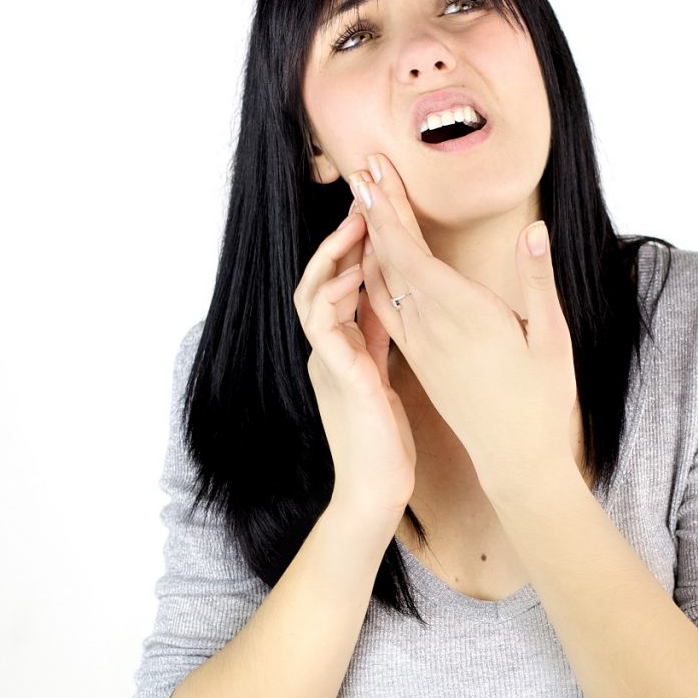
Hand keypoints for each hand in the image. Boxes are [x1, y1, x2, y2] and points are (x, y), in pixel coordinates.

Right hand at [292, 197, 415, 521]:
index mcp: (340, 351)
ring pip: (312, 296)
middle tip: (359, 206)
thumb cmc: (384, 441)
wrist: (377, 492)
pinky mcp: (338, 378)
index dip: (351, 252)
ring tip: (354, 226)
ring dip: (331, 259)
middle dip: (337, 243)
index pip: (337, 288)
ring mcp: (327, 364)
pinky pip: (325, 327)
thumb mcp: (381, 378)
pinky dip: (334, 297)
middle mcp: (327, 352)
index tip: (372, 218)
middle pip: (318, 282)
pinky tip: (353, 275)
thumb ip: (375, 342)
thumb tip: (383, 305)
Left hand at [351, 153, 577, 490]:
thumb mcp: (552, 338)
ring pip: (381, 285)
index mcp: (464, 314)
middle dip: (375, 211)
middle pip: (391, 259)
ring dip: (370, 242)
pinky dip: (374, 279)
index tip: (373, 172)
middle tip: (361, 170)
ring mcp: (421, 345)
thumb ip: (537, 280)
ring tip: (362, 206)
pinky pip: (385, 311)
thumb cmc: (542, 398)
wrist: (515, 458)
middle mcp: (432, 327)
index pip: (412, 251)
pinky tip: (371, 265)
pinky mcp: (418, 360)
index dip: (390, 209)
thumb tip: (536, 229)